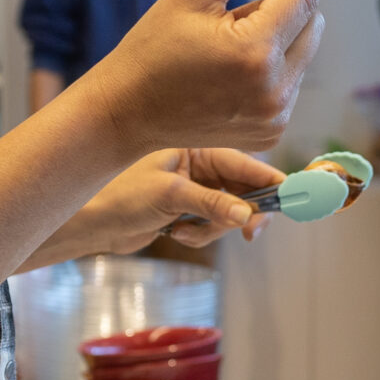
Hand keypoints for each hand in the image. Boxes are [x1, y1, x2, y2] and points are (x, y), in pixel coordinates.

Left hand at [27, 148, 283, 264]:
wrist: (89, 222)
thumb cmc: (119, 196)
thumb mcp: (169, 196)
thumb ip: (211, 204)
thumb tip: (247, 215)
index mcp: (195, 145)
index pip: (242, 162)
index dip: (268, 182)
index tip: (291, 197)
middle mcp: (198, 163)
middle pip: (242, 187)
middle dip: (243, 211)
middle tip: (251, 232)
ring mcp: (193, 186)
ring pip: (228, 210)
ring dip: (213, 228)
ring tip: (184, 232)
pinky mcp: (186, 208)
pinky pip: (211, 224)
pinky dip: (200, 233)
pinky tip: (175, 234)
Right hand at [76, 0, 323, 155]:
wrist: (128, 110)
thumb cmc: (154, 47)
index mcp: (255, 51)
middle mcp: (274, 89)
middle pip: (312, 24)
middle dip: (289, 2)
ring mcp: (275, 116)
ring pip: (304, 53)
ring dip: (281, 35)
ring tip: (231, 38)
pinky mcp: (271, 131)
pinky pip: (290, 82)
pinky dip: (274, 65)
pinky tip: (234, 66)